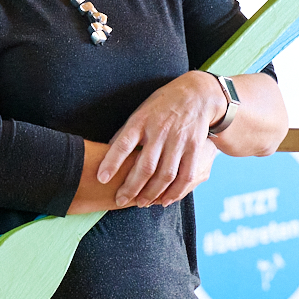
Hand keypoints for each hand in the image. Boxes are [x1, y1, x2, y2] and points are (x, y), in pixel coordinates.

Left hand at [97, 71, 228, 207]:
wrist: (197, 94)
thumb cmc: (161, 106)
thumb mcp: (141, 111)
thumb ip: (127, 132)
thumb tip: (106, 152)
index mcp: (142, 120)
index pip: (124, 143)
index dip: (112, 162)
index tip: (101, 178)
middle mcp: (160, 131)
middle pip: (145, 166)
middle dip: (131, 187)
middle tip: (120, 200)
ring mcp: (179, 140)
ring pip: (164, 175)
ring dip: (151, 194)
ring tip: (141, 203)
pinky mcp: (194, 149)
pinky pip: (185, 176)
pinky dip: (174, 192)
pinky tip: (164, 201)